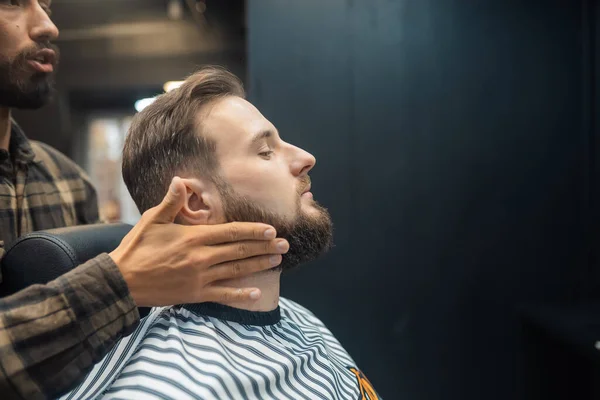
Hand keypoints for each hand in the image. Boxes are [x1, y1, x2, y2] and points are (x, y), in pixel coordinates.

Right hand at [109, 177, 288, 306]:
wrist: (122, 281)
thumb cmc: (137, 248)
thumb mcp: (152, 220)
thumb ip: (171, 202)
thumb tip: (180, 180)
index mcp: (194, 237)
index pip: (231, 231)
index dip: (253, 230)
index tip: (270, 229)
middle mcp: (202, 257)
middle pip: (239, 250)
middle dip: (264, 247)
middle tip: (284, 244)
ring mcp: (200, 277)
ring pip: (236, 270)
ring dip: (259, 265)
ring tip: (278, 261)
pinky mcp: (196, 294)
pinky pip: (224, 295)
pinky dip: (241, 295)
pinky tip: (257, 293)